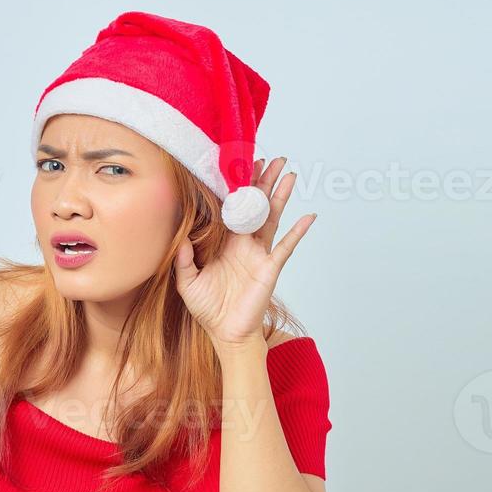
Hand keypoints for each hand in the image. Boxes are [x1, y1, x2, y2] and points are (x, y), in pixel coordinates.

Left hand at [174, 156, 317, 350]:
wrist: (226, 334)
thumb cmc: (208, 309)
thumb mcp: (187, 282)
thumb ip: (183, 259)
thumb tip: (182, 237)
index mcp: (224, 242)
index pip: (231, 208)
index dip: (236, 188)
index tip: (240, 165)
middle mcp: (243, 243)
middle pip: (255, 205)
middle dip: (263, 182)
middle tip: (272, 158)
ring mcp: (259, 253)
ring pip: (271, 218)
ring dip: (280, 196)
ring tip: (289, 174)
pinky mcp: (270, 267)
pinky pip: (287, 246)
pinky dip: (298, 231)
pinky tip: (309, 216)